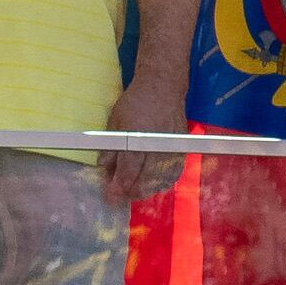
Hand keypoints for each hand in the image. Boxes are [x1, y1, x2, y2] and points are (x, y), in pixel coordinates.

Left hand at [98, 67, 183, 203]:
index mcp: (137, 137)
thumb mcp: (115, 122)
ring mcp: (171, 147)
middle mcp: (156, 145)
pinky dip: (164, 182)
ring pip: (162, 178)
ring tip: (135, 192)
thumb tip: (104, 167)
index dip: (119, 185)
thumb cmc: (135, 102)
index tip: (110, 195)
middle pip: (146, 178)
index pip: (129, 169)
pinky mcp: (181, 148)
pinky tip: (154, 184)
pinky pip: (174, 172)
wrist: (163, 87)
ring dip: (147, 189)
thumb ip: (111, 146)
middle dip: (132, 191)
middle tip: (120, 197)